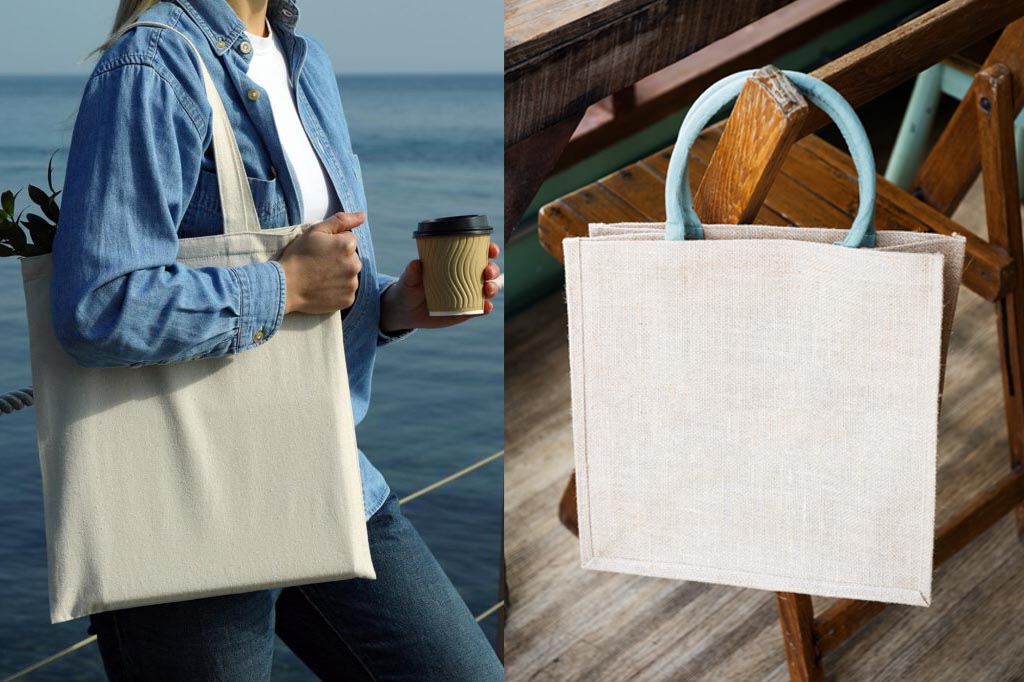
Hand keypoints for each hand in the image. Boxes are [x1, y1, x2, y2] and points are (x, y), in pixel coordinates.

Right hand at [279, 212, 363, 314]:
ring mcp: (352, 284)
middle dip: (340, 258)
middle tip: (319, 264)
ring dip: (340, 274)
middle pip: (352, 257)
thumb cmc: (299, 255)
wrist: (285, 285)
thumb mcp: (316, 231)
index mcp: (348, 245)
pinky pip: (348, 291)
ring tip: (321, 276)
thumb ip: (341, 220)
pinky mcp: (348, 299)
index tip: (321, 250)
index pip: (349, 239)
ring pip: (350, 274)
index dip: (334, 243)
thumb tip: (362, 215)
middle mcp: (355, 265)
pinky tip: (324, 287)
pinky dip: (338, 290)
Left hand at [380, 242, 500, 331]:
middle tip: (487, 272)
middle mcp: (465, 278)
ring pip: (487, 289)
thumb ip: (412, 273)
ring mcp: (467, 295)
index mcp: (455, 264)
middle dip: (493, 270)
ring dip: (493, 288)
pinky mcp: (465, 312)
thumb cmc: (409, 288)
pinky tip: (486, 307)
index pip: (477, 253)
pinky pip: (480, 310)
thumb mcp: (409, 279)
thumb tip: (415, 264)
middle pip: (487, 271)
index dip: (489, 250)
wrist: (405, 311)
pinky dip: (486, 308)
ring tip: (488, 290)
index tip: (492, 249)